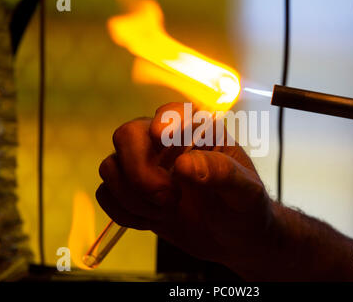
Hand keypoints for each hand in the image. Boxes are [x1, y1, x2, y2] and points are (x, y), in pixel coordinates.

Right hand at [96, 102, 280, 271]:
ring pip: (110, 166)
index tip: (163, 138)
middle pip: (127, 135)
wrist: (235, 239)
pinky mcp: (133, 193)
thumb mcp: (246, 191)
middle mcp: (167, 144)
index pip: (172, 113)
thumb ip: (222, 173)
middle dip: (139, 171)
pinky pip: (106, 194)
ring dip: (132, 196)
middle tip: (168, 197)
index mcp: (199, 132)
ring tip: (166, 211)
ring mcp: (147, 168)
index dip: (163, 122)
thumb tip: (183, 165)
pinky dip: (123, 212)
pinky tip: (151, 220)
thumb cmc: (246, 208)